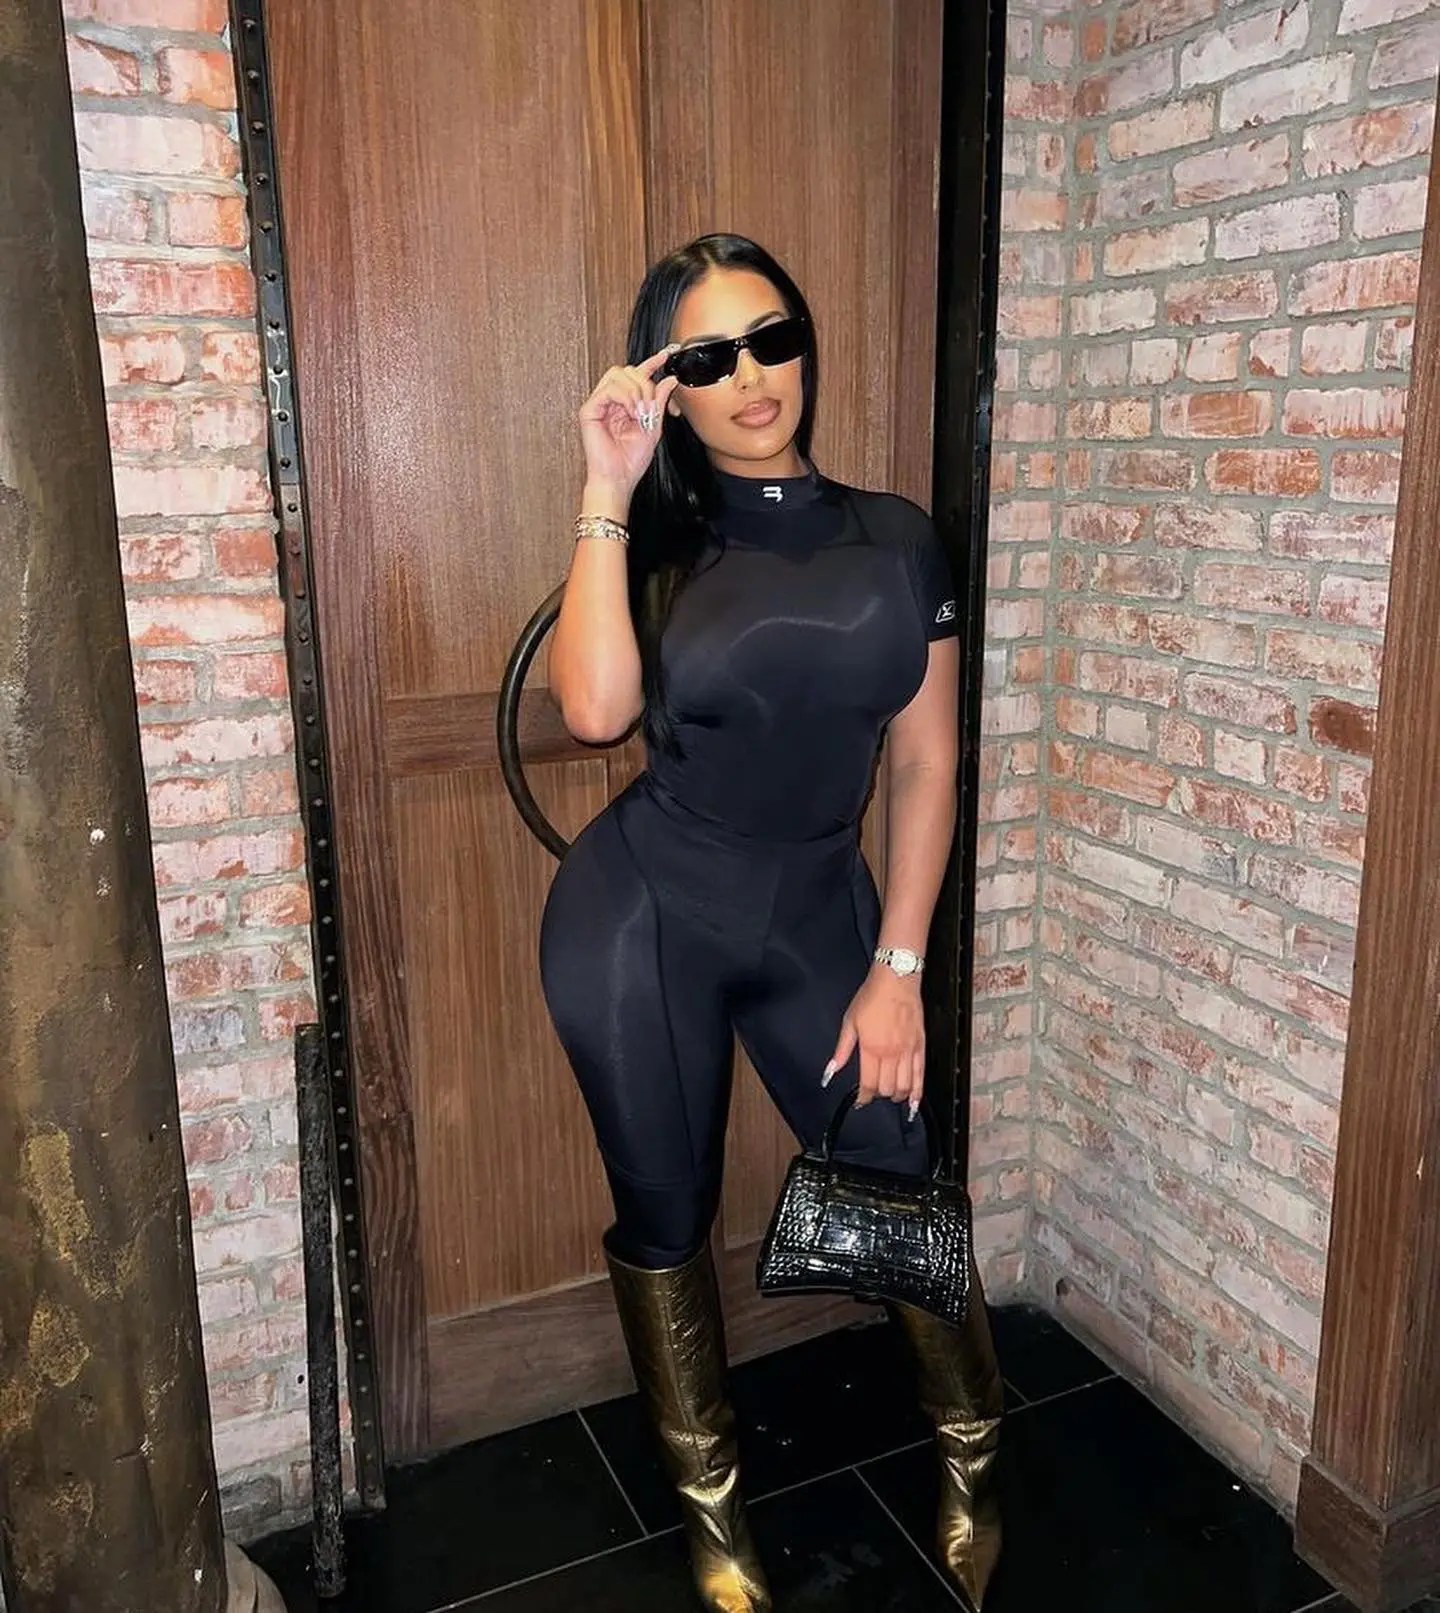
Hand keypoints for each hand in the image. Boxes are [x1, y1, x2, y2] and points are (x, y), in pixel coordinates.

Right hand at [578, 346, 681, 496]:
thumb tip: (669, 379)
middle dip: (644, 384)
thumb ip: (659, 402)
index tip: (666, 355)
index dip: (651, 363)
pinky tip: (631, 412)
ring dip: (635, 391)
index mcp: (625, 404)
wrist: (619, 478)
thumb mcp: (654, 427)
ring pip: (618, 374)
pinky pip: (609, 389)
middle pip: (627, 370)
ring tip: (640, 412)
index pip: (636, 376)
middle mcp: (611, 401)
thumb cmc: (631, 460)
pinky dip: (624, 397)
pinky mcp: (589, 410)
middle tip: (650, 407)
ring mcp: (599, 404)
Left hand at [824, 965, 924, 1116]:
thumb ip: (842, 1051)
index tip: (860, 1100)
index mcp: (871, 1048)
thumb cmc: (872, 997)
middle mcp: (891, 1053)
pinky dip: (918, 1092)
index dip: (863, 1097)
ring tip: (889, 1094)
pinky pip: (921, 1075)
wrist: (896, 980)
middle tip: (873, 1091)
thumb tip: (830, 1071)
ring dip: (896, 1095)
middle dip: (878, 1095)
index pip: (868, 1084)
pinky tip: (914, 1102)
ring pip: (905, 1086)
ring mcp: (908, 1051)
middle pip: (886, 1088)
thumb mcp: (850, 1022)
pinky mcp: (921, 1046)